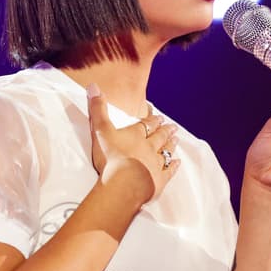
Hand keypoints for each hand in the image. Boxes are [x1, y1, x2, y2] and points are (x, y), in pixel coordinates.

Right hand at [86, 83, 180, 201]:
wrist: (124, 183)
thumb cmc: (111, 157)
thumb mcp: (100, 130)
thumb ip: (98, 110)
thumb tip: (93, 86)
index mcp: (135, 136)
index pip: (145, 125)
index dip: (152, 120)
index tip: (159, 117)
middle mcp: (148, 147)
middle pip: (158, 137)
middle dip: (165, 131)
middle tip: (173, 127)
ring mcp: (155, 164)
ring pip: (165, 152)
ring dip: (170, 145)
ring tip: (176, 139)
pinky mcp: (158, 180)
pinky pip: (168, 171)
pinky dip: (173, 167)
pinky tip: (177, 163)